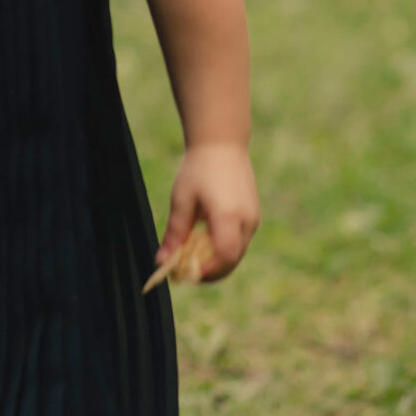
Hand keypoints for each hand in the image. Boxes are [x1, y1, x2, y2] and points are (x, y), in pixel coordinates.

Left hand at [158, 142, 258, 281]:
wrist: (222, 142)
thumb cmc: (198, 168)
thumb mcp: (181, 200)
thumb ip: (175, 233)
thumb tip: (161, 261)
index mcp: (228, 216)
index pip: (224, 258)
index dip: (206, 272)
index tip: (186, 273)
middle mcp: (247, 220)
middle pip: (232, 261)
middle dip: (210, 271)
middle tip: (186, 270)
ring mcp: (254, 218)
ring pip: (237, 253)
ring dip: (217, 260)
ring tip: (193, 254)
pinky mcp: (254, 215)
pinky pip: (241, 241)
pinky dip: (224, 248)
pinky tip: (205, 239)